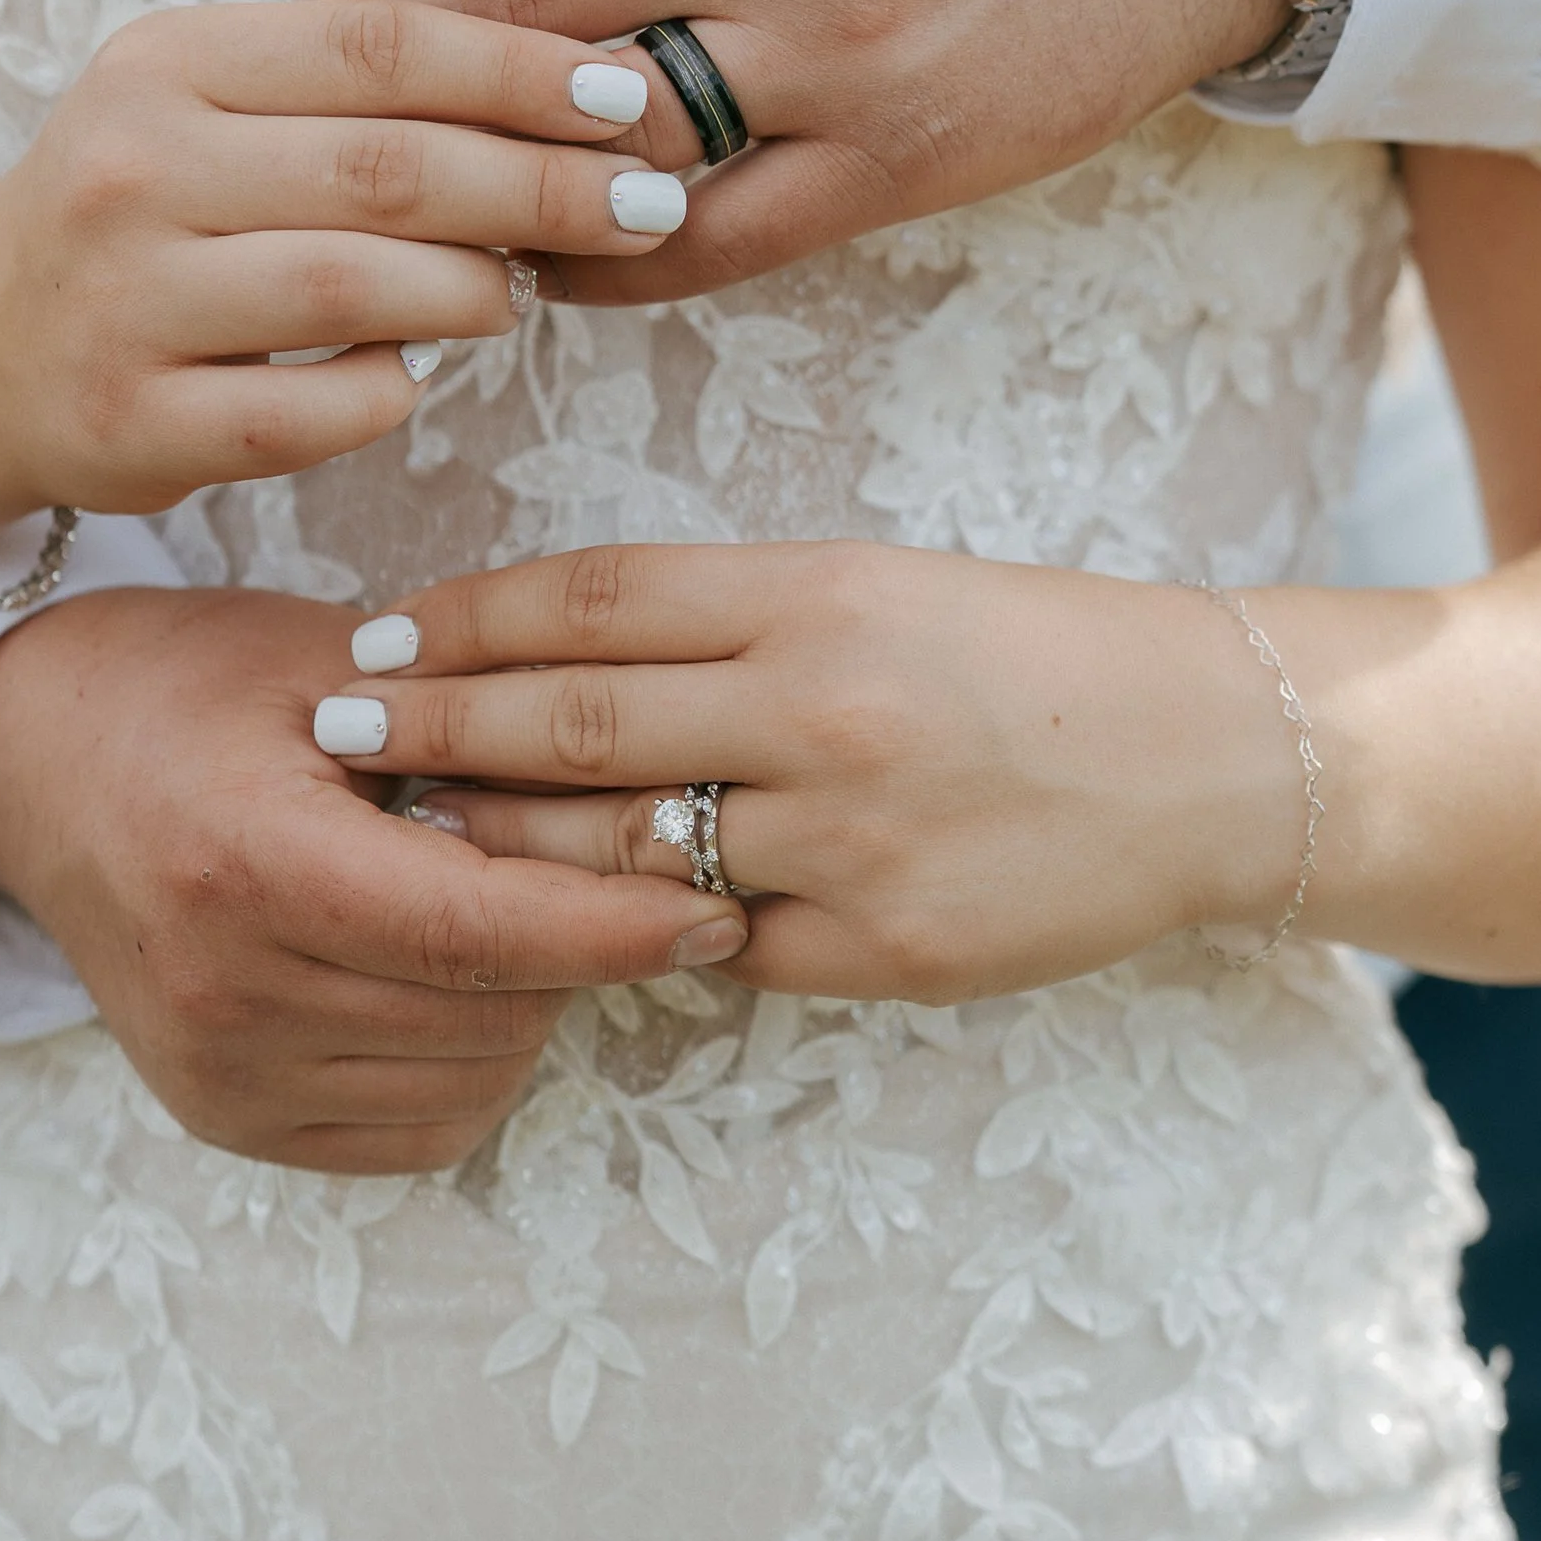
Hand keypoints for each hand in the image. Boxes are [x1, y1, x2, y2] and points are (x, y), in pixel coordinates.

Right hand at [0, 0, 690, 521]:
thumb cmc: (152, 215)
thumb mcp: (218, 106)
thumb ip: (358, 87)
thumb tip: (570, 83)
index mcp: (169, 61)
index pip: (378, 45)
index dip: (519, 70)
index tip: (628, 97)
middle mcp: (134, 167)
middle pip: (385, 168)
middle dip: (540, 187)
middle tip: (645, 206)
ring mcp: (125, 299)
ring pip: (350, 289)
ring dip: (470, 293)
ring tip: (518, 295)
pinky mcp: (126, 420)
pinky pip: (299, 414)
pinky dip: (381, 396)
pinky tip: (411, 380)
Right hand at [0, 585, 749, 1169]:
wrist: (27, 762)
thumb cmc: (184, 686)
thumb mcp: (325, 661)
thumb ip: (472, 722)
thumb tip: (645, 773)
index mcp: (248, 864)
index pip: (480, 931)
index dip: (615, 925)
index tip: (714, 904)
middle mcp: (225, 991)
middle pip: (490, 1008)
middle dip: (573, 943)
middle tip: (595, 864)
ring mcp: (218, 1073)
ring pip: (472, 1073)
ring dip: (525, 1001)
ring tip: (495, 902)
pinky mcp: (226, 1120)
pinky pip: (420, 1126)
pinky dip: (471, 1060)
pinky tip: (448, 975)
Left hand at [306, 543, 1307, 1003]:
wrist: (1210, 760)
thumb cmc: (1030, 657)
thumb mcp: (880, 590)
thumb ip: (727, 624)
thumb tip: (555, 658)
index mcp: (816, 596)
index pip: (591, 601)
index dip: (465, 621)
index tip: (377, 636)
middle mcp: (820, 712)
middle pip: (572, 725)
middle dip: (431, 730)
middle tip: (331, 732)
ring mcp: (848, 840)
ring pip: (617, 853)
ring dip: (498, 845)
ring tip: (412, 832)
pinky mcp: (879, 950)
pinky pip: (715, 949)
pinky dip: (635, 934)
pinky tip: (564, 925)